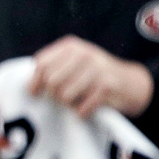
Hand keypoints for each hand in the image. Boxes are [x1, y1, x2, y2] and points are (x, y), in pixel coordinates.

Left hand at [30, 35, 153, 117]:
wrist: (131, 83)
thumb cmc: (94, 75)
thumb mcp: (74, 62)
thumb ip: (52, 67)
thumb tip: (27, 86)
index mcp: (70, 46)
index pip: (41, 64)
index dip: (34, 82)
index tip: (34, 93)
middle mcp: (83, 54)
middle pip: (51, 81)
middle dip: (53, 95)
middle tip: (62, 99)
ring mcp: (97, 69)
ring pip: (64, 96)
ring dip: (68, 104)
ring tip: (76, 101)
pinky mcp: (107, 86)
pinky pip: (81, 108)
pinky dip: (81, 112)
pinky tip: (87, 108)